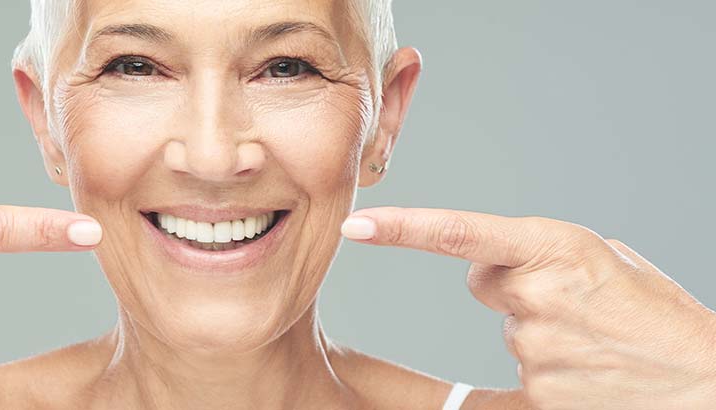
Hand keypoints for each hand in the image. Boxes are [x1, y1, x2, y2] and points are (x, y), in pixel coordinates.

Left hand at [341, 207, 715, 408]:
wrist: (702, 379)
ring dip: (538, 325)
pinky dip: (549, 364)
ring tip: (593, 335)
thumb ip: (539, 254)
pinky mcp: (535, 389)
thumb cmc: (655, 313)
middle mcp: (538, 293)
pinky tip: (587, 365)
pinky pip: (521, 365)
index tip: (356, 225)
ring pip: (507, 324)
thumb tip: (489, 267)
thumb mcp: (603, 258)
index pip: (458, 233)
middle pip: (482, 280)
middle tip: (570, 298)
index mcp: (556, 247)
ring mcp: (535, 346)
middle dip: (511, 283)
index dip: (401, 229)